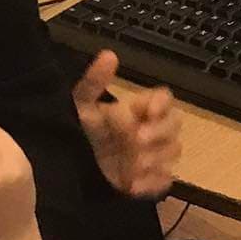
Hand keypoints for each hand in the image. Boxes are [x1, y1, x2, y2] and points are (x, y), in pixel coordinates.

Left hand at [73, 51, 182, 199]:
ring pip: (173, 152)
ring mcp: (152, 155)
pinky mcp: (148, 180)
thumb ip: (94, 82)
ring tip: (133, 165)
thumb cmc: (78, 132)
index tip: (148, 112)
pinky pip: (164, 181)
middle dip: (160, 132)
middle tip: (138, 140)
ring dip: (156, 158)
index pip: (165, 99)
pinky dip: (152, 183)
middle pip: (175, 125)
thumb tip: (109, 54)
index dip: (161, 104)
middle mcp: (151, 129)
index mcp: (139, 109)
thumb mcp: (79, 105)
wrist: (66, 168)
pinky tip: (133, 185)